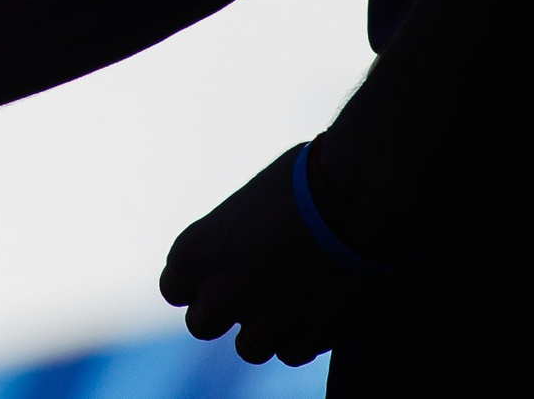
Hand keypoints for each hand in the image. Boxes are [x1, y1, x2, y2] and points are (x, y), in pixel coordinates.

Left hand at [160, 143, 377, 365]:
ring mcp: (260, 324)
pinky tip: (319, 303)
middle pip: (202, 324)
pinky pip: (292, 352)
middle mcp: (218, 295)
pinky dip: (302, 335)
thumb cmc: (304, 181)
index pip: (175, 288)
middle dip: (225, 309)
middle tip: (253, 290)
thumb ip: (231, 240)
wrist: (358, 197)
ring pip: (249, 347)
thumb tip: (238, 254)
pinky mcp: (303, 341)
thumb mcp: (248, 204)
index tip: (219, 274)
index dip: (198, 282)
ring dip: (265, 327)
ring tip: (292, 294)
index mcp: (193, 253)